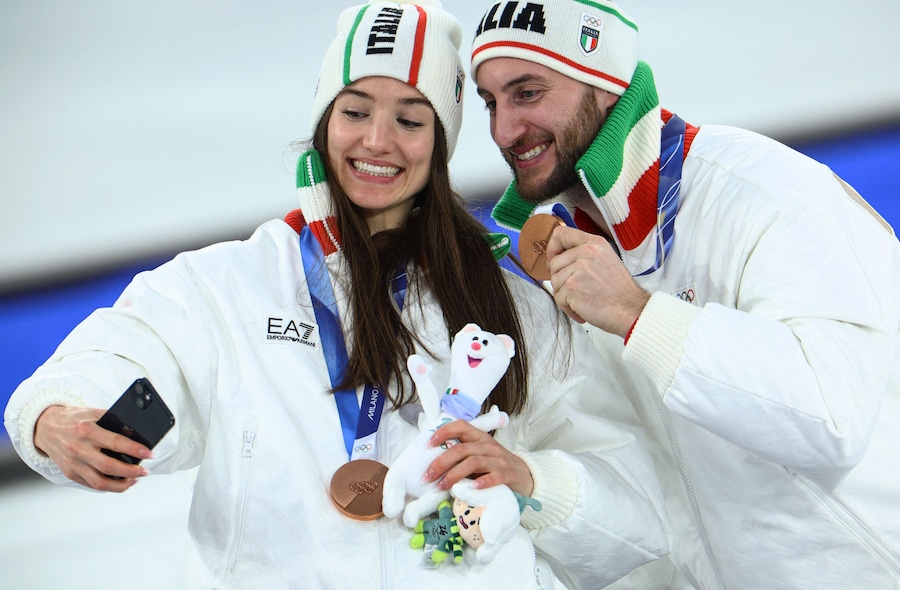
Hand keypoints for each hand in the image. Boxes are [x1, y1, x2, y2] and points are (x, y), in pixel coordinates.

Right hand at [33, 405, 151, 491]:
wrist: (44, 427)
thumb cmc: (73, 419)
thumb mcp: (93, 413)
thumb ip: (113, 422)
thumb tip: (135, 433)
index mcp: (86, 430)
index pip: (116, 443)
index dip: (135, 450)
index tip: (149, 454)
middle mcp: (78, 449)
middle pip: (109, 466)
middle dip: (131, 471)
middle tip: (144, 471)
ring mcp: (73, 463)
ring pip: (100, 482)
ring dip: (121, 484)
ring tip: (135, 480)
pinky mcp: (69, 473)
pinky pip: (91, 484)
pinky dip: (108, 486)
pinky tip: (119, 482)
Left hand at [423, 420, 533, 496]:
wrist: (526, 476)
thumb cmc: (497, 466)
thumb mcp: (480, 455)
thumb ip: (462, 455)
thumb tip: (433, 463)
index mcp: (479, 438)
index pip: (460, 426)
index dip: (443, 432)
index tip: (427, 445)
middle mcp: (488, 446)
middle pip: (461, 449)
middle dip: (441, 462)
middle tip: (428, 476)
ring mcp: (499, 460)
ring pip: (473, 462)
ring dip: (454, 475)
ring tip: (441, 486)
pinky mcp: (508, 475)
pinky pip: (494, 476)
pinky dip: (482, 482)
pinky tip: (471, 488)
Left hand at [545, 225, 649, 336]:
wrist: (630, 310)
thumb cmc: (620, 292)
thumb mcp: (606, 260)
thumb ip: (585, 254)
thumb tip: (560, 257)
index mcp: (594, 244)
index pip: (561, 233)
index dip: (553, 248)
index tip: (554, 259)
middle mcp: (586, 252)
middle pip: (554, 263)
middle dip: (561, 280)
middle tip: (577, 289)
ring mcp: (578, 269)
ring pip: (555, 281)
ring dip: (565, 295)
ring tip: (584, 299)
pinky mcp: (572, 287)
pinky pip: (558, 298)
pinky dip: (569, 308)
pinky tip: (584, 308)